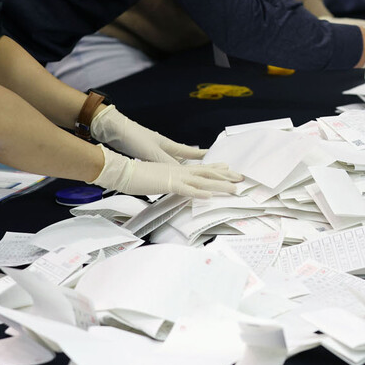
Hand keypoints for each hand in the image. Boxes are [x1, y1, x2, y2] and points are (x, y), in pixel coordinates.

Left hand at [90, 105, 204, 163]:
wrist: (114, 129)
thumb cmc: (133, 137)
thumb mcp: (151, 151)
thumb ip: (166, 163)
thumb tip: (181, 173)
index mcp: (168, 145)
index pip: (189, 152)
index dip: (201, 156)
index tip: (214, 159)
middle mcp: (163, 147)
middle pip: (183, 156)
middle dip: (194, 161)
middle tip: (207, 164)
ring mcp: (154, 150)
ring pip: (172, 161)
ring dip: (180, 166)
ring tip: (189, 172)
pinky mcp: (144, 154)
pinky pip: (160, 164)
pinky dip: (166, 169)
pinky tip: (165, 173)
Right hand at [91, 145, 242, 197]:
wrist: (123, 171)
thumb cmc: (137, 175)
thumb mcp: (158, 177)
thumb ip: (169, 180)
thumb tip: (176, 184)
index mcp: (178, 168)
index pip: (201, 168)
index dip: (217, 169)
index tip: (229, 169)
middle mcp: (180, 170)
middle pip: (208, 173)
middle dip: (226, 176)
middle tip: (241, 179)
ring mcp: (175, 177)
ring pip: (203, 181)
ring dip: (219, 186)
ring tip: (234, 190)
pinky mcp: (168, 185)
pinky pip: (186, 190)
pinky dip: (198, 194)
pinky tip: (209, 197)